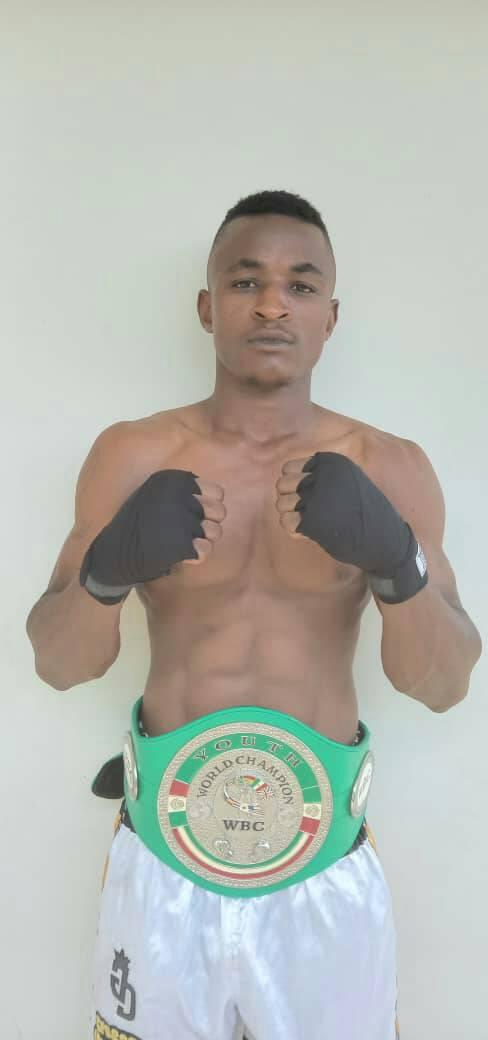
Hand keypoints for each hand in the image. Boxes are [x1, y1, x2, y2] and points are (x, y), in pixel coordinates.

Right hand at [80, 469, 225, 603]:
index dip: (209, 506)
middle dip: (210, 524)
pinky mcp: (178, 544)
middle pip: (220, 511)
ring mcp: (177, 520)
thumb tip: (214, 500)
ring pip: (215, 531)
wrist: (109, 554)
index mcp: (171, 482)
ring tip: (186, 545)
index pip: (216, 491)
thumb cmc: (133, 527)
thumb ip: (178, 495)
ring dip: (203, 541)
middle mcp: (176, 497)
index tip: (195, 516)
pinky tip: (183, 557)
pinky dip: (196, 557)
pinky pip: (205, 550)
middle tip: (193, 533)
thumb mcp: (151, 498)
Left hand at [276, 452, 427, 601]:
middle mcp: (322, 476)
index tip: (306, 496)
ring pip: (281, 502)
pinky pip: (286, 521)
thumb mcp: (350, 481)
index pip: (289, 468)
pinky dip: (294, 530)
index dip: (293, 484)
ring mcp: (317, 497)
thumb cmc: (366, 512)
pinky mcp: (314, 520)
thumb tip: (290, 477)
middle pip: (282, 484)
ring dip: (290, 515)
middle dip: (289, 499)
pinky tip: (308, 533)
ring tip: (308, 522)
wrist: (385, 538)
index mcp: (331, 464)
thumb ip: (325, 476)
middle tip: (305, 511)